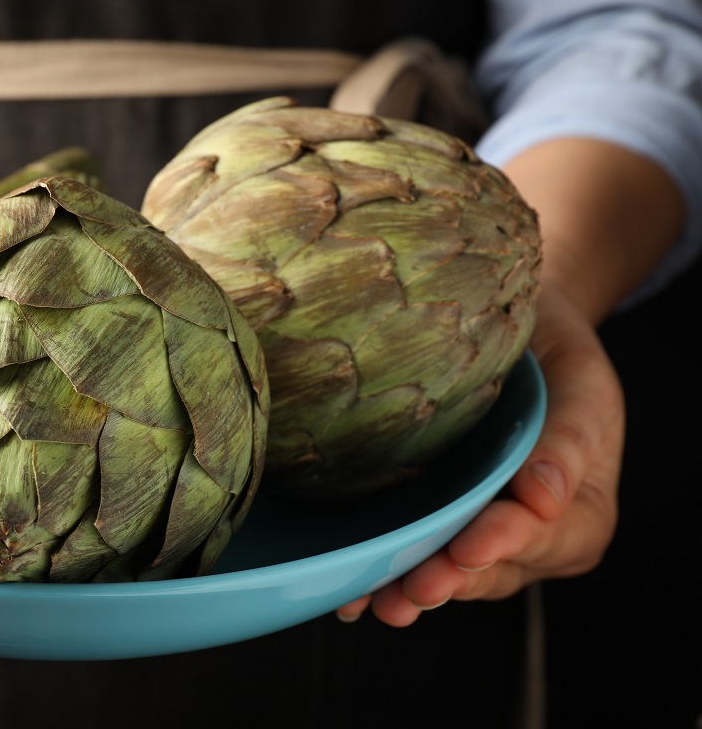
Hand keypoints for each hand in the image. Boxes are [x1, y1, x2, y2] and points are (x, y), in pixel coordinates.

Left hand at [335, 280, 622, 625]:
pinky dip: (385, 573)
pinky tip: (352, 588)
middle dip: (450, 581)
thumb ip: (569, 438)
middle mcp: (531, 539)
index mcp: (580, 515)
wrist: (514, 329)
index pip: (543, 540)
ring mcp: (480, 535)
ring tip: (378, 601)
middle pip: (490, 570)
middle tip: (414, 589)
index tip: (468, 549)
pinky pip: (414, 554)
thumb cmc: (554, 351)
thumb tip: (544, 498)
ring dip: (412, 590)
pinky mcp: (437, 521)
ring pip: (449, 573)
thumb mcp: (579, 382)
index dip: (503, 546)